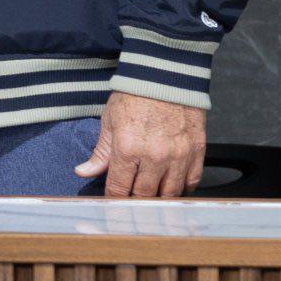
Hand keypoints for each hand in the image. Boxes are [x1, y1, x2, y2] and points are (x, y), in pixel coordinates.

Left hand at [75, 90, 205, 197]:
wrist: (166, 76)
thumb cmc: (135, 95)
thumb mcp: (109, 121)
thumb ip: (100, 152)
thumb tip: (83, 172)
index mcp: (128, 149)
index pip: (118, 188)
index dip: (114, 199)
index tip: (112, 203)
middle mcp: (154, 157)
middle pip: (144, 196)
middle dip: (135, 203)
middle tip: (130, 205)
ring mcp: (178, 156)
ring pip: (169, 194)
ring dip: (159, 200)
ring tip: (150, 199)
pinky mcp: (197, 152)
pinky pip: (192, 182)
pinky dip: (182, 189)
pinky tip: (173, 188)